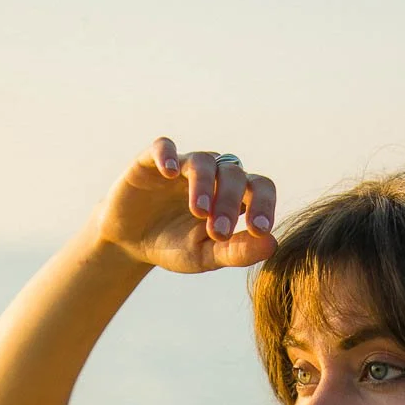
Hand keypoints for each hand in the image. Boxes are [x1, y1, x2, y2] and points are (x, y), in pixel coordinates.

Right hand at [95, 136, 277, 272]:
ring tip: (198, 211)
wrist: (131, 243)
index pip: (259, 188)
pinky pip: (164, 147)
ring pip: (203, 161)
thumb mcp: (206, 256)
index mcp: (234, 196)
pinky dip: (167, 156)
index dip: (264, 204)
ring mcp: (183, 165)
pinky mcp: (151, 161)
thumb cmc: (176, 247)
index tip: (259, 229)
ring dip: (203, 184)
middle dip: (229, 202)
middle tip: (218, 232)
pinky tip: (169, 173)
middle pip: (233, 174)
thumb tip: (272, 244)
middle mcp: (213, 175)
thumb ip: (238, 252)